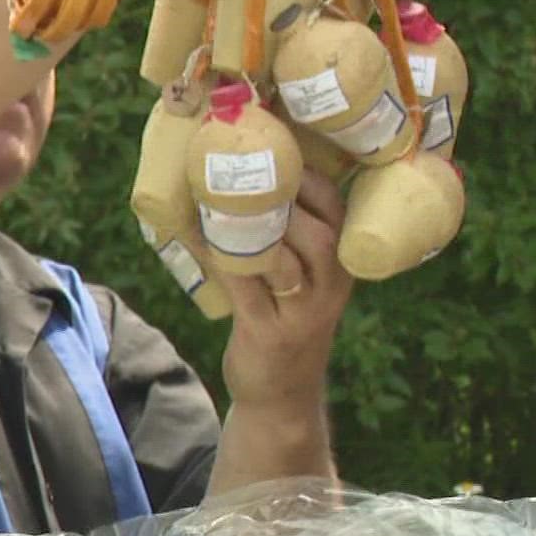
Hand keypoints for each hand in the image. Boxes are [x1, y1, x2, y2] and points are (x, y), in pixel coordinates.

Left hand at [218, 167, 352, 413]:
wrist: (282, 393)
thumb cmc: (285, 317)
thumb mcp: (300, 274)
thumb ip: (282, 231)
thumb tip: (240, 169)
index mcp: (340, 263)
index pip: (336, 209)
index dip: (308, 175)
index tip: (274, 142)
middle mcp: (330, 286)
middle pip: (321, 233)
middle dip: (286, 197)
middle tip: (245, 167)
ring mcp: (302, 313)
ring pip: (287, 262)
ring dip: (253, 227)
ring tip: (219, 197)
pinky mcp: (268, 333)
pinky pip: (245, 290)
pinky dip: (222, 261)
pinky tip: (195, 236)